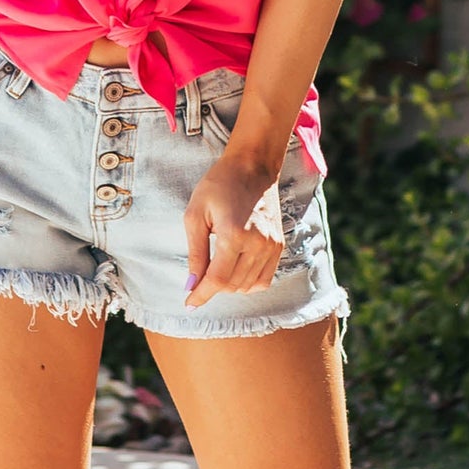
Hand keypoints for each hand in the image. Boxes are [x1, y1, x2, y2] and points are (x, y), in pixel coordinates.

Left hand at [184, 150, 284, 305]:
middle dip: (212, 288)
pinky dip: (248, 283)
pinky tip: (235, 271)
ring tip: (216, 269)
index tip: (189, 303)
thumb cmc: (219, 185)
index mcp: (234, 234)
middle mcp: (258, 243)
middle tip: (198, 278)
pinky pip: (264, 280)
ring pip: (248, 286)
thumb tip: (191, 285)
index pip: (218, 280)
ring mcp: (272, 246)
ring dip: (229, 286)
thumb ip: (195, 253)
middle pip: (232, 286)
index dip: (201, 295)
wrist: (253, 166)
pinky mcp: (279, 246)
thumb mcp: (196, 215)